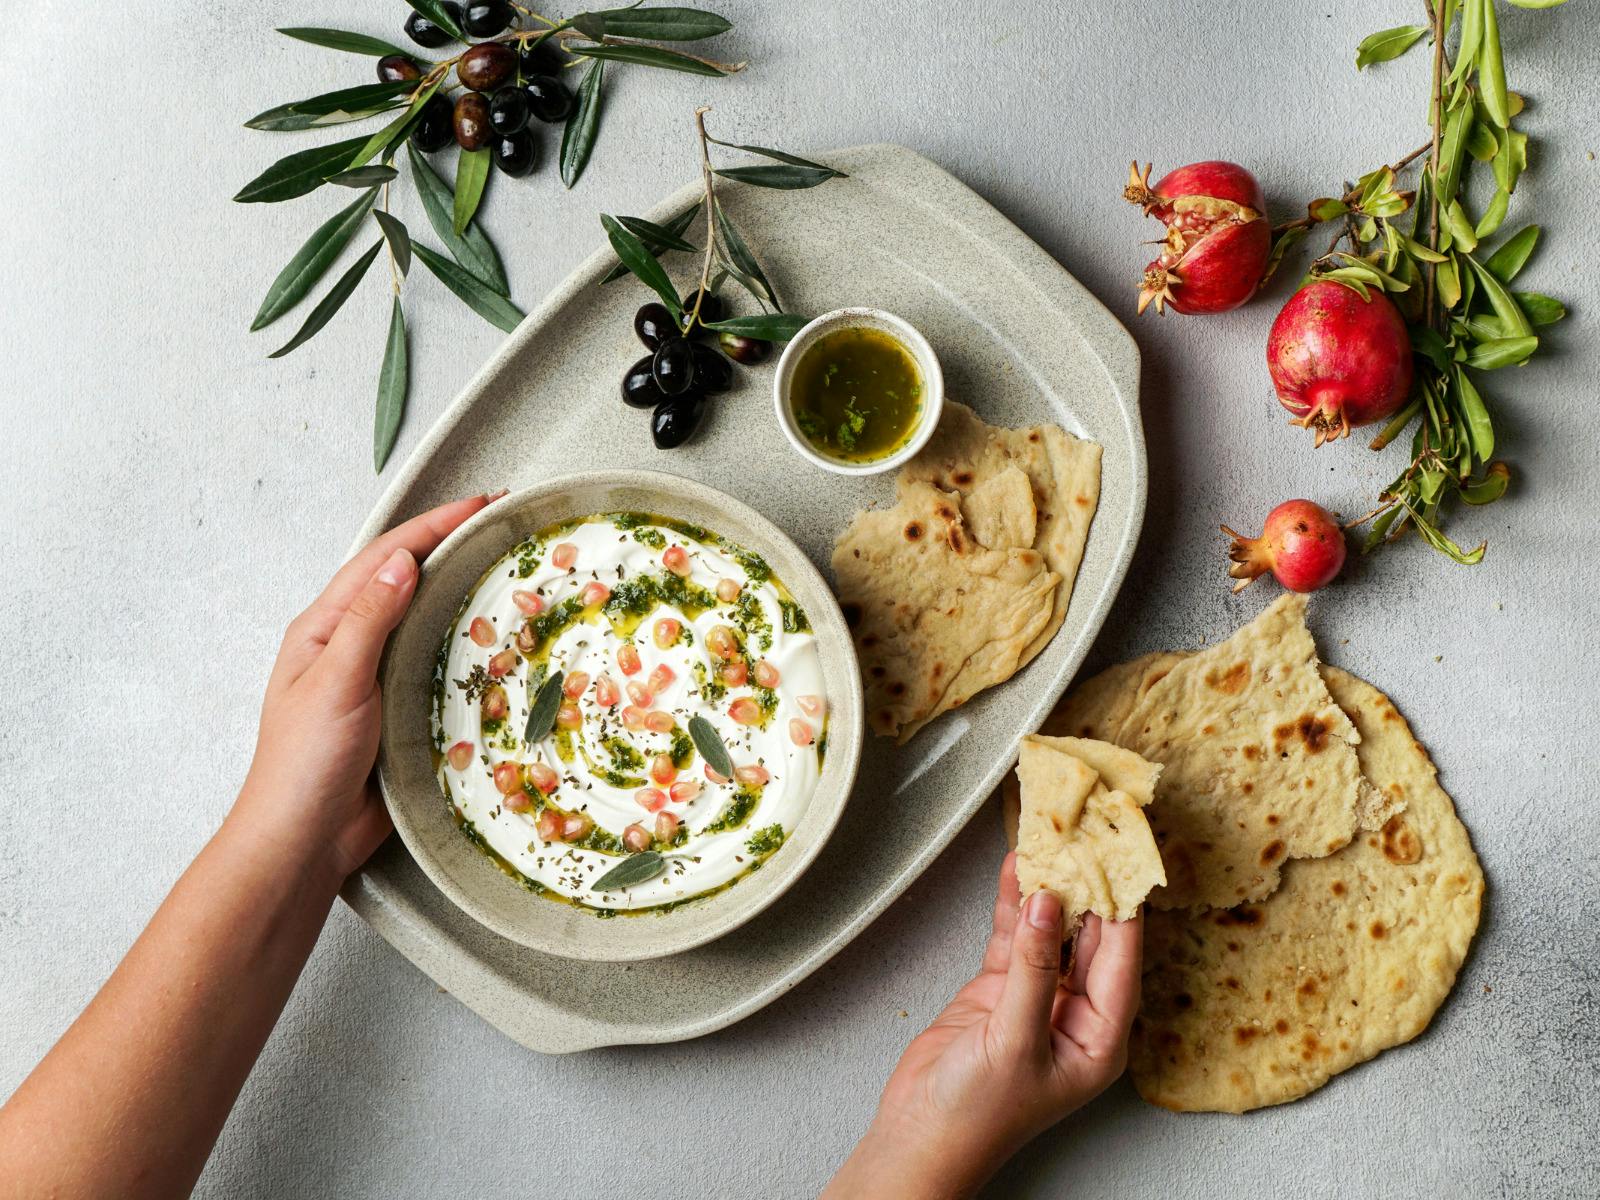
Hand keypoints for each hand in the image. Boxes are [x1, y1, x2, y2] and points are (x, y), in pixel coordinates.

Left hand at [233, 493, 497, 881]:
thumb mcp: (336, 683)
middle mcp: (351, 646)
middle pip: (407, 582)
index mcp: (325, 628)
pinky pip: (437, 669)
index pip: (384, 559)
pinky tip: (496, 647)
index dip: (433, 527)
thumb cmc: (303, 765)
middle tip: (504, 529)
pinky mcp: (399, 714)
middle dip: (453, 549)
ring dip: (463, 594)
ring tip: (508, 574)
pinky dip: (465, 648)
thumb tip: (401, 562)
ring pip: (425, 623)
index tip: (482, 505)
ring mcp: (376, 680)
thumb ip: (369, 622)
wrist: (302, 842)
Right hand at [824, 853, 1142, 1199]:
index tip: (1122, 857)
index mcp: (1100, 1038)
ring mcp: (1038, 997)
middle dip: (1088, 887)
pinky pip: (1016, 934)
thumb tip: (1050, 906)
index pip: (1122, 958)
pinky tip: (1016, 867)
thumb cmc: (978, 1116)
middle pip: (1091, 937)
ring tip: (1052, 837)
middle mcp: (1077, 1014)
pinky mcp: (1001, 988)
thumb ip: (1035, 969)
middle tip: (1087, 834)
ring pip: (1052, 929)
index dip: (1123, 906)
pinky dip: (1014, 902)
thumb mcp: (1015, 1041)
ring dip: (1050, 886)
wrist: (920, 1136)